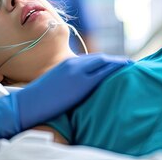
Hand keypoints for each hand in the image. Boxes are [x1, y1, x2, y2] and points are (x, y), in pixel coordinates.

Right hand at [0, 53, 131, 139]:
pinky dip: (116, 68)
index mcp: (67, 66)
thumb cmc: (39, 101)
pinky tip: (127, 69)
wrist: (28, 103)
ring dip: (119, 62)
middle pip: (100, 59)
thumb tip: (77, 91)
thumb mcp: (54, 87)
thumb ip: (67, 83)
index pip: (92, 60)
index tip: (118, 64)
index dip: (107, 61)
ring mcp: (78, 72)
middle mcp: (73, 65)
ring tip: (133, 65)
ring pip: (104, 62)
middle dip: (116, 61)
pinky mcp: (81, 83)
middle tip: (131, 64)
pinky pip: (103, 72)